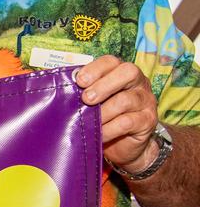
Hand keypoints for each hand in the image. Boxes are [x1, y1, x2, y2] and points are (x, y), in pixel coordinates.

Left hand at [74, 56, 159, 173]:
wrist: (124, 145)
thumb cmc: (104, 117)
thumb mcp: (93, 102)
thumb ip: (83, 92)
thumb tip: (58, 88)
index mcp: (121, 73)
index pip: (111, 61)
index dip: (95, 69)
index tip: (79, 81)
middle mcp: (137, 83)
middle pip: (127, 72)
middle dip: (104, 85)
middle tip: (86, 99)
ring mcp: (145, 101)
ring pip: (125, 100)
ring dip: (103, 111)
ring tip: (88, 120)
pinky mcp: (148, 120)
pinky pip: (127, 122)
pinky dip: (109, 128)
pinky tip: (99, 133)